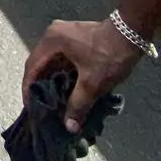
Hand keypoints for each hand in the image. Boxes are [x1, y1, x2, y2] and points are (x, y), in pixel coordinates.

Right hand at [22, 19, 143, 133]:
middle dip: (40, 86)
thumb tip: (69, 127)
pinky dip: (62, 74)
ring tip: (54, 101)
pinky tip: (68, 89)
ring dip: (52, 81)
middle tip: (41, 107)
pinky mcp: (76, 38)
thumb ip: (77, 105)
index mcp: (51, 41)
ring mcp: (65, 34)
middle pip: (40, 64)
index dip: (28, 89)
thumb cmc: (108, 56)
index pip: (32, 67)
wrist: (132, 33)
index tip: (30, 107)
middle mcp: (53, 34)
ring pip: (52, 61)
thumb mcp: (92, 84)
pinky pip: (62, 58)